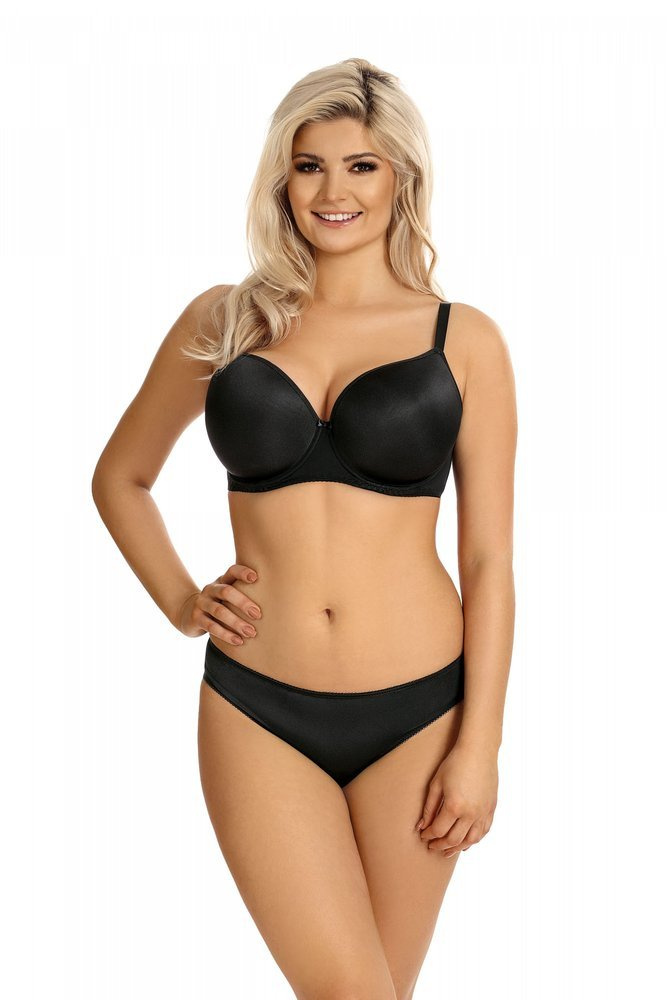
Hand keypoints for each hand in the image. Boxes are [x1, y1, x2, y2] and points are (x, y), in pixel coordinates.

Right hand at [177, 563, 261, 644]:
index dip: (243, 572)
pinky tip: (239, 641)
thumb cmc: (219, 603)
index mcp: (221, 580)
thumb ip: (245, 592)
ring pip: (219, 611)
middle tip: (258, 614)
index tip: (256, 578)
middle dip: (243, 602)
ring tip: (251, 632)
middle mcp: (210, 589)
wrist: (188, 613)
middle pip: (226, 592)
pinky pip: (211, 627)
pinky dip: (226, 634)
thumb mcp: (228, 594)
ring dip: (237, 622)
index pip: (232, 571)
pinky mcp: (196, 619)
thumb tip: (278, 597)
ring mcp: (202, 603)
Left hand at [415, 742, 497, 857]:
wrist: (478, 751)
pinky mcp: (491, 809)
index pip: (438, 830)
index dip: (429, 835)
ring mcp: (483, 812)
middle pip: (453, 839)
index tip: (423, 835)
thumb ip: (429, 807)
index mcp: (454, 806)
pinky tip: (466, 843)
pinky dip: (474, 840)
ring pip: (471, 840)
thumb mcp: (436, 783)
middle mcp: (470, 813)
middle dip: (440, 845)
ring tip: (447, 850)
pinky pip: (483, 831)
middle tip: (432, 846)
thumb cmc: (454, 763)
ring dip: (457, 848)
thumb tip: (421, 826)